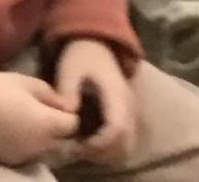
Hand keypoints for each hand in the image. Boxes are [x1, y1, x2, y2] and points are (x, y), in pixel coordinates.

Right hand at [0, 68, 77, 166]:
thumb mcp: (26, 81)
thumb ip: (51, 95)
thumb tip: (64, 105)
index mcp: (48, 124)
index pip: (73, 125)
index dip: (69, 114)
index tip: (60, 106)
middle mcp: (41, 146)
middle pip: (65, 144)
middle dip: (62, 133)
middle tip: (51, 118)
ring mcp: (26, 156)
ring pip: (48, 153)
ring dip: (48, 142)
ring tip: (35, 127)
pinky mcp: (10, 161)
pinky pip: (30, 156)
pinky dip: (30, 148)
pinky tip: (18, 134)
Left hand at [52, 38, 135, 163]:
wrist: (97, 45)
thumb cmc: (81, 56)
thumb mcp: (69, 68)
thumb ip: (67, 88)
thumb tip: (68, 112)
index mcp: (116, 94)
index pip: (117, 128)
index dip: (101, 142)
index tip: (80, 145)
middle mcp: (129, 107)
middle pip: (126, 142)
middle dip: (104, 153)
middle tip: (79, 150)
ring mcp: (131, 112)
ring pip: (128, 145)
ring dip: (108, 153)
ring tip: (83, 148)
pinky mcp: (127, 116)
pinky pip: (126, 140)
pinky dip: (111, 148)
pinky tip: (90, 143)